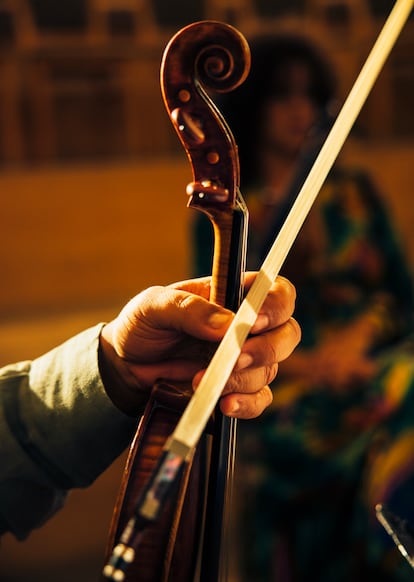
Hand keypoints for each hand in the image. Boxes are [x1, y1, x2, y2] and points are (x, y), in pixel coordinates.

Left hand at [99, 273, 299, 418]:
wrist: (125, 366)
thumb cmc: (143, 325)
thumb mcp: (154, 306)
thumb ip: (188, 308)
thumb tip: (228, 324)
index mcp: (234, 295)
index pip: (275, 292)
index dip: (275, 305)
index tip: (253, 322)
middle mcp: (248, 327)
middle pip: (288, 333)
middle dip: (266, 348)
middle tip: (234, 358)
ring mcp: (245, 360)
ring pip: (271, 369)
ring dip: (242, 378)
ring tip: (200, 379)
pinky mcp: (236, 389)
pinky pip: (259, 400)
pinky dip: (246, 404)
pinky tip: (223, 404)